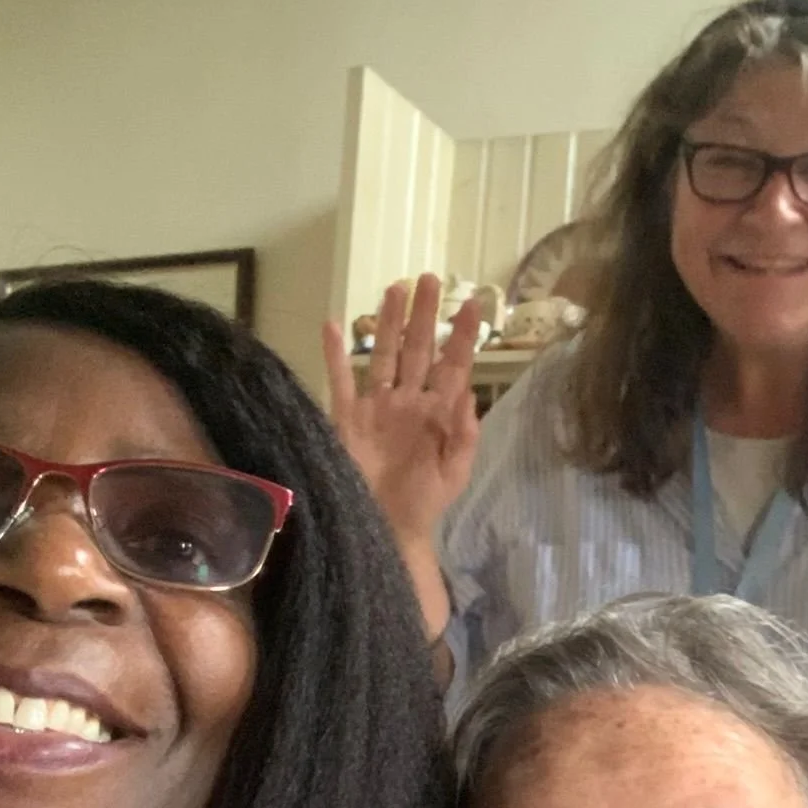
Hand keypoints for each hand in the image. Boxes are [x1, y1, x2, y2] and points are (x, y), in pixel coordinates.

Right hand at [322, 273, 481, 552]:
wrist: (388, 528)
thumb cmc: (425, 502)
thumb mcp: (456, 472)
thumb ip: (464, 434)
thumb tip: (467, 392)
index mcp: (438, 412)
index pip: (453, 365)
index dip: (463, 335)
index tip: (474, 303)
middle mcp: (409, 401)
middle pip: (419, 349)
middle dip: (426, 315)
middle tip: (431, 279)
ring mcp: (378, 406)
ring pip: (385, 354)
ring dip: (390, 322)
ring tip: (395, 288)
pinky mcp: (348, 418)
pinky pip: (341, 380)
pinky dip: (336, 353)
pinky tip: (333, 324)